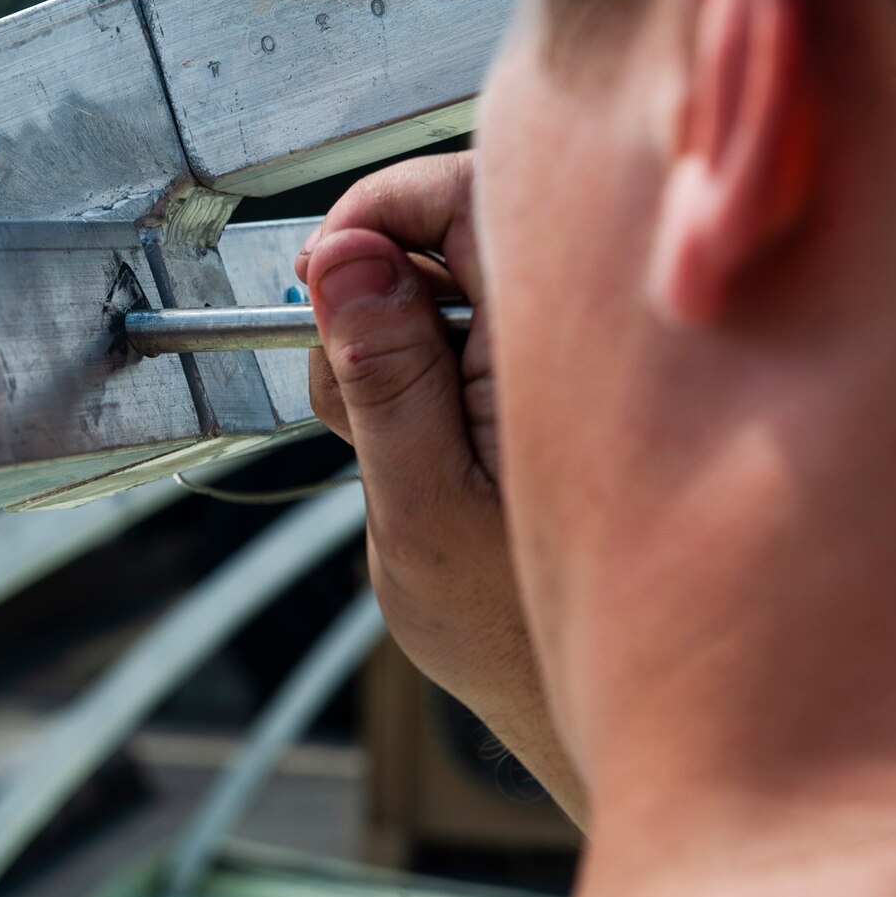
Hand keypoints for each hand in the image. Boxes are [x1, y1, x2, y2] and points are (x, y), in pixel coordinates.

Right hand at [296, 153, 584, 821]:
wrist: (574, 704)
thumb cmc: (518, 630)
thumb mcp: (423, 504)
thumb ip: (383, 376)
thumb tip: (343, 261)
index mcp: (561, 339)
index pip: (469, 192)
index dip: (381, 211)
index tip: (321, 272)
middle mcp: (570, 331)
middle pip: (446, 234)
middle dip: (374, 294)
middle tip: (352, 390)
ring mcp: (553, 357)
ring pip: (441, 289)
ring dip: (386, 345)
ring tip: (394, 445)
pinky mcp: (530, 384)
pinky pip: (455, 338)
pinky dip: (411, 375)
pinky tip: (416, 447)